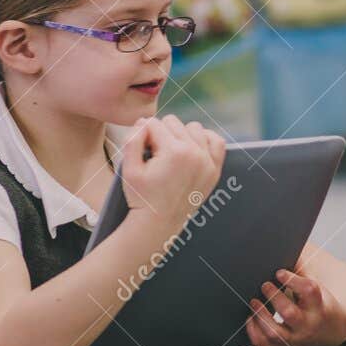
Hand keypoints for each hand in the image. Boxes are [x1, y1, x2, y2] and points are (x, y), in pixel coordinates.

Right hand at [122, 115, 225, 239]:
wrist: (159, 223)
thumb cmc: (142, 197)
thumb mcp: (128, 168)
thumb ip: (133, 139)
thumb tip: (143, 122)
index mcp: (174, 152)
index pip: (154, 123)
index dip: (143, 134)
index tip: (142, 150)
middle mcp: (195, 153)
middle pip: (173, 123)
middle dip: (161, 134)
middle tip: (155, 154)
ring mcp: (208, 161)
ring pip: (194, 128)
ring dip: (181, 135)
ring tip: (171, 152)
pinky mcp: (215, 169)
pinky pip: (216, 141)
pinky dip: (205, 140)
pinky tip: (192, 148)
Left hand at [248, 264, 345, 345]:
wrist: (335, 328)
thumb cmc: (321, 300)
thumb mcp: (317, 283)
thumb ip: (301, 264)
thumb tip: (277, 242)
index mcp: (321, 305)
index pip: (309, 291)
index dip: (292, 280)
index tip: (279, 272)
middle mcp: (311, 325)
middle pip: (289, 313)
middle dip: (273, 297)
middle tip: (265, 285)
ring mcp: (298, 340)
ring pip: (275, 333)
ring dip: (260, 316)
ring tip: (254, 301)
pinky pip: (266, 345)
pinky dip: (254, 331)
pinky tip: (251, 317)